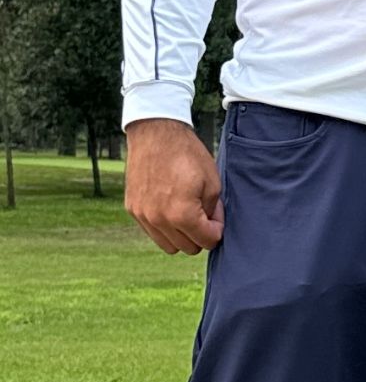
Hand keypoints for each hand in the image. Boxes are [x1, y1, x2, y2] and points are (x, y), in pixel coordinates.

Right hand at [125, 119, 224, 253]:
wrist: (155, 133)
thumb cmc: (187, 155)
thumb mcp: (212, 182)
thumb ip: (213, 212)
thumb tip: (209, 226)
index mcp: (182, 214)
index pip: (207, 241)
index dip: (217, 228)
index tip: (215, 212)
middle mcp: (159, 220)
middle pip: (189, 248)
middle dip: (200, 234)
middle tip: (203, 211)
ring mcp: (143, 216)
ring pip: (169, 246)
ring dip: (182, 235)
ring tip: (187, 212)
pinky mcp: (133, 209)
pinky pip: (153, 232)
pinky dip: (164, 227)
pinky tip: (170, 207)